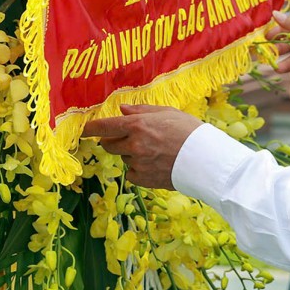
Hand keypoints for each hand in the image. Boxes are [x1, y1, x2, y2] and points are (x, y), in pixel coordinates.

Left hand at [83, 104, 201, 189]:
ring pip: (123, 158)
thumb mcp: (166, 112)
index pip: (104, 127)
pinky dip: (138, 169)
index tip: (84, 130)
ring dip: (130, 154)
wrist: (205, 160)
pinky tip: (155, 164)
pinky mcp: (143, 179)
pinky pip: (132, 173)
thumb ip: (141, 111)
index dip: (91, 128)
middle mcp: (134, 145)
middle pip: (108, 145)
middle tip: (129, 138)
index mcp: (138, 126)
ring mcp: (137, 164)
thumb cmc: (189, 131)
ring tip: (154, 151)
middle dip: (113, 141)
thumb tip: (122, 110)